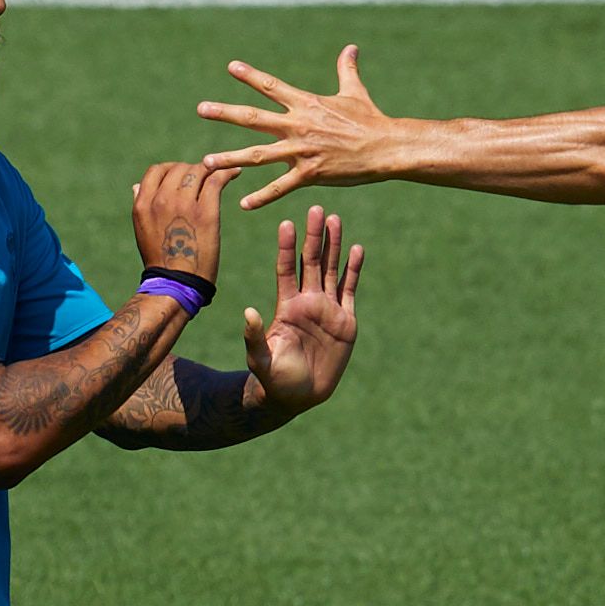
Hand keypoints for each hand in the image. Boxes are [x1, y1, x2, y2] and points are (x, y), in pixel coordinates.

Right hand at [131, 162, 224, 282]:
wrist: (175, 284)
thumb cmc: (160, 259)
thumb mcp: (142, 228)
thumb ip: (141, 203)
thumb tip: (137, 186)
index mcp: (143, 204)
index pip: (156, 171)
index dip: (171, 169)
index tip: (182, 176)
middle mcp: (161, 200)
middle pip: (179, 169)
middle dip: (192, 170)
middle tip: (204, 178)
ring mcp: (183, 204)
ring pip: (198, 171)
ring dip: (210, 170)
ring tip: (221, 173)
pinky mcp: (205, 212)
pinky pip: (216, 180)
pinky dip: (227, 173)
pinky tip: (234, 173)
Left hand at [199, 46, 396, 209]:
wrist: (385, 147)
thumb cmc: (370, 119)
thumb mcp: (355, 92)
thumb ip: (346, 69)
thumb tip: (351, 47)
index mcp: (306, 104)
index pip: (271, 86)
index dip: (251, 76)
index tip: (231, 67)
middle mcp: (298, 125)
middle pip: (253, 118)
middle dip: (225, 113)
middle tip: (201, 109)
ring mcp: (301, 151)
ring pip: (257, 156)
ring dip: (229, 159)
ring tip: (206, 162)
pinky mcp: (309, 174)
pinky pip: (279, 188)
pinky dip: (261, 197)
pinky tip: (242, 204)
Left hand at [243, 205, 362, 414]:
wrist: (298, 396)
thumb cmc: (274, 379)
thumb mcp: (260, 359)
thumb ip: (255, 336)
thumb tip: (248, 312)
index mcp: (287, 307)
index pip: (286, 270)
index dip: (286, 247)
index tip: (286, 223)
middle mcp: (307, 302)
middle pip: (310, 262)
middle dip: (313, 236)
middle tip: (316, 209)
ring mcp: (327, 309)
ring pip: (331, 270)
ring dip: (334, 245)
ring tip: (335, 219)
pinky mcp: (345, 321)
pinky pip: (350, 290)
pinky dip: (353, 269)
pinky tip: (357, 249)